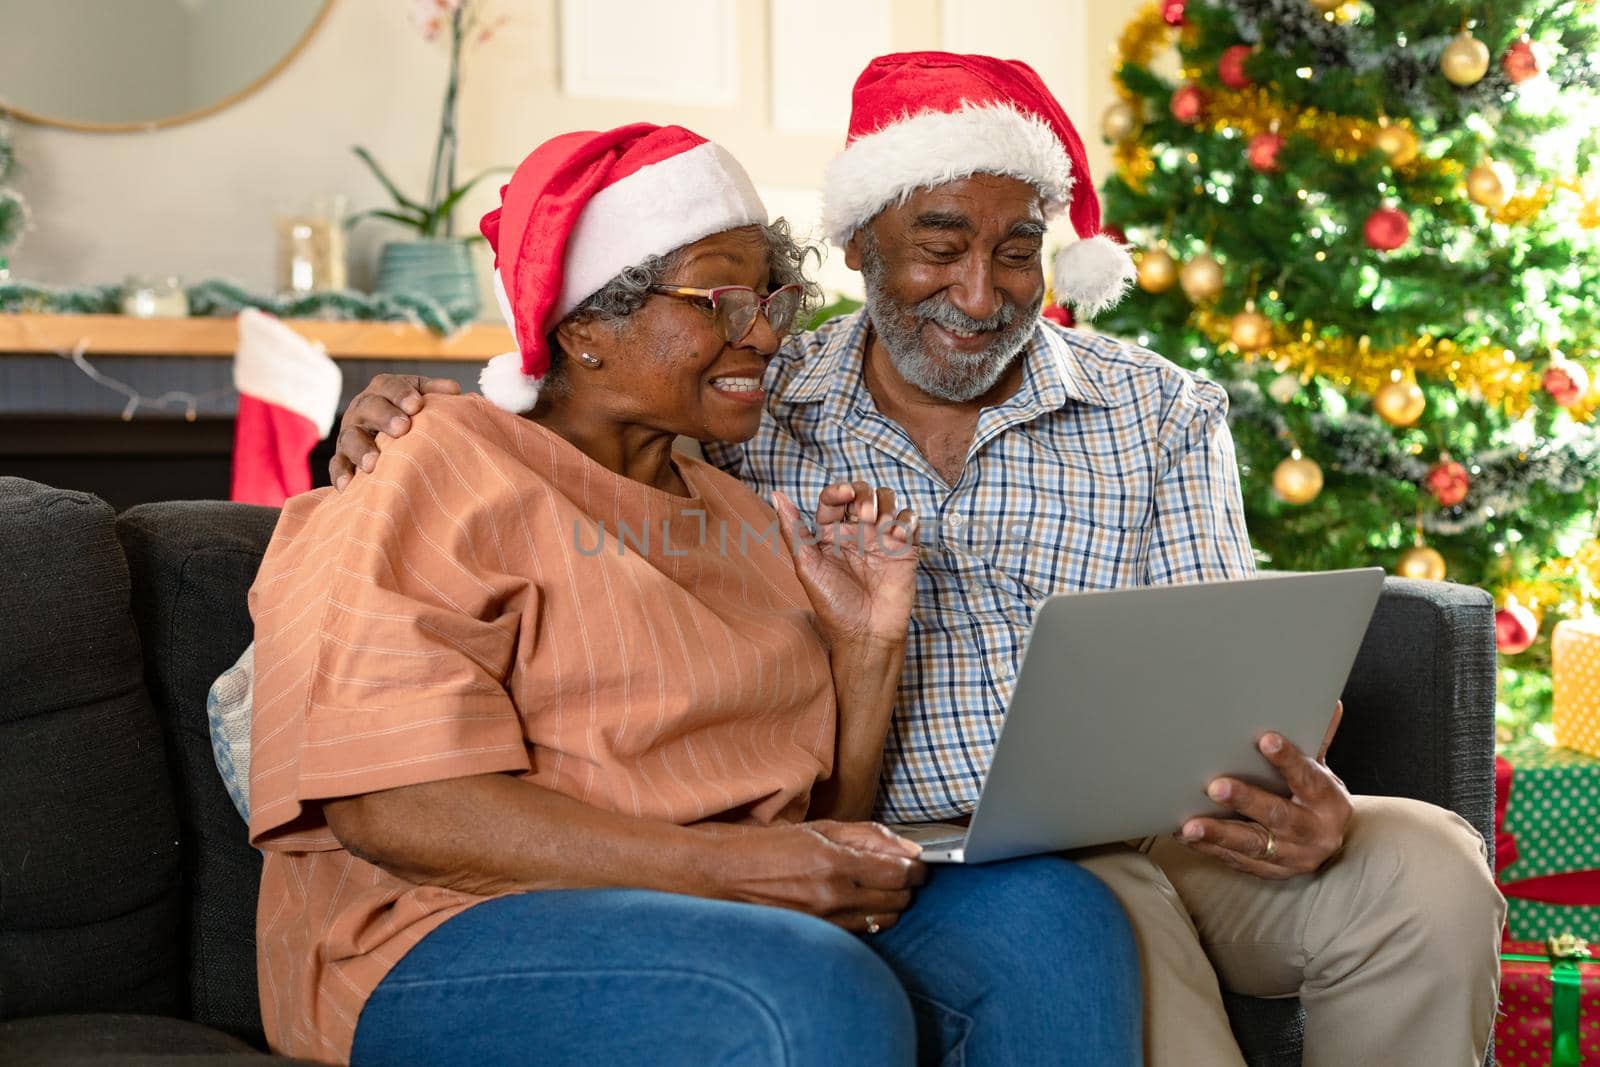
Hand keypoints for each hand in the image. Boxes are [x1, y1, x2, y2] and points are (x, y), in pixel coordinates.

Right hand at [330, 374, 460, 489]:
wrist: (388, 438)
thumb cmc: (410, 415)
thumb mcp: (420, 399)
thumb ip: (435, 393)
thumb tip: (454, 390)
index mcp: (382, 391)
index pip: (388, 386)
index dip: (401, 394)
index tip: (416, 405)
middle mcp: (362, 410)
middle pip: (368, 409)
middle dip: (384, 417)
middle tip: (402, 428)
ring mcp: (349, 434)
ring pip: (350, 438)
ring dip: (361, 450)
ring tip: (373, 463)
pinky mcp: (342, 458)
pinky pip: (337, 465)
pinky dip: (340, 475)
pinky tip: (347, 486)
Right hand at [704, 820, 924, 933]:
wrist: (724, 877)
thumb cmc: (768, 848)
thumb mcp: (819, 828)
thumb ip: (868, 836)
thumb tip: (909, 847)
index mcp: (835, 863)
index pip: (901, 873)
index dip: (917, 867)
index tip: (917, 861)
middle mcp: (833, 896)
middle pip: (899, 900)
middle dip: (906, 885)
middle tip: (898, 870)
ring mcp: (827, 921)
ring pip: (885, 919)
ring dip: (890, 902)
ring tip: (876, 885)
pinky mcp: (820, 936)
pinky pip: (863, 930)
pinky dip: (870, 916)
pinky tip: (857, 901)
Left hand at [773, 483, 917, 645]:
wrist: (866, 635)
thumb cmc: (833, 606)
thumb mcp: (807, 567)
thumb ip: (792, 530)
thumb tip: (776, 496)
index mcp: (830, 534)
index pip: (833, 499)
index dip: (839, 490)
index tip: (845, 494)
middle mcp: (855, 532)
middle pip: (863, 493)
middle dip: (865, 495)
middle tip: (866, 517)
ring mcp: (881, 539)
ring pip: (887, 501)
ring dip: (885, 504)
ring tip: (882, 526)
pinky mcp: (904, 548)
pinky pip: (909, 520)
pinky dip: (906, 519)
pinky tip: (898, 536)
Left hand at [1178, 701, 1350, 879]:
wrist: (1327, 844)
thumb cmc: (1315, 798)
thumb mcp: (1322, 771)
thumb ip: (1317, 740)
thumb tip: (1329, 702)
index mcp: (1329, 802)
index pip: (1308, 777)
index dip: (1287, 759)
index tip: (1265, 739)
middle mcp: (1314, 833)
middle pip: (1277, 815)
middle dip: (1245, 801)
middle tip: (1214, 786)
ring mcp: (1292, 857)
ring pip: (1252, 845)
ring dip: (1219, 834)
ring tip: (1189, 826)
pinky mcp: (1269, 872)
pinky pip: (1237, 861)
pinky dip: (1210, 849)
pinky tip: (1185, 836)